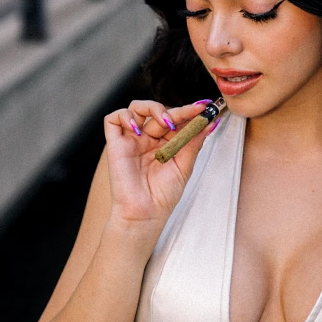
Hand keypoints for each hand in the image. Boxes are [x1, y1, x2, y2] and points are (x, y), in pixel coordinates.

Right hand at [102, 99, 218, 238]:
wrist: (145, 212)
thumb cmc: (163, 195)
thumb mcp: (185, 165)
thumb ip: (193, 142)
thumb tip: (209, 122)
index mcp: (164, 144)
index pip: (175, 120)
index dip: (189, 111)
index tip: (205, 108)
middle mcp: (147, 139)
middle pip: (158, 112)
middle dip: (177, 110)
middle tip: (191, 113)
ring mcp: (131, 140)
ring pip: (135, 108)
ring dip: (152, 108)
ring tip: (166, 123)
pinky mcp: (115, 144)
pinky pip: (112, 119)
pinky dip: (124, 116)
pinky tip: (137, 129)